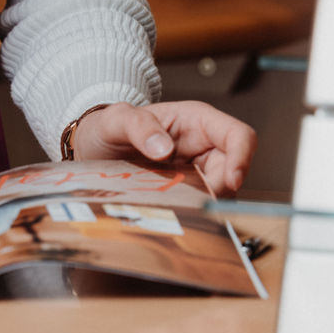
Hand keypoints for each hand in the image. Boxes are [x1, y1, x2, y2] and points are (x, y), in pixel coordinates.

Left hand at [68, 100, 256, 195]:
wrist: (91, 149)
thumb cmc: (107, 127)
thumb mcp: (116, 120)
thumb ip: (137, 126)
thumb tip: (164, 148)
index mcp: (196, 121)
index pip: (239, 136)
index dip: (242, 158)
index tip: (229, 181)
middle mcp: (202, 146)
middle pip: (233, 172)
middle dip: (217, 189)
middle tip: (186, 197)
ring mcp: (196, 171)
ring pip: (220, 194)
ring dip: (201, 204)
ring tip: (169, 202)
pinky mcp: (186, 193)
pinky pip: (200, 207)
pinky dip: (190, 213)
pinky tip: (167, 210)